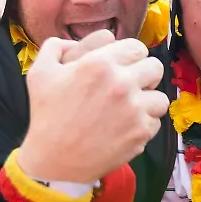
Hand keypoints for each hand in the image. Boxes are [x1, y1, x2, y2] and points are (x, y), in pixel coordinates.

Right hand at [17, 32, 168, 183]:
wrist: (54, 160)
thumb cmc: (46, 115)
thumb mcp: (40, 73)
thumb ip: (55, 46)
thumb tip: (73, 42)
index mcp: (100, 63)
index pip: (136, 47)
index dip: (130, 55)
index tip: (123, 66)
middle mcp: (122, 83)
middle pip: (155, 66)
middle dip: (144, 74)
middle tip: (131, 84)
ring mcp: (134, 109)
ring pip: (160, 96)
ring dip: (147, 100)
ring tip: (131, 107)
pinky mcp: (141, 132)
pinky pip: (155, 121)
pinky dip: (144, 124)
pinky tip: (126, 126)